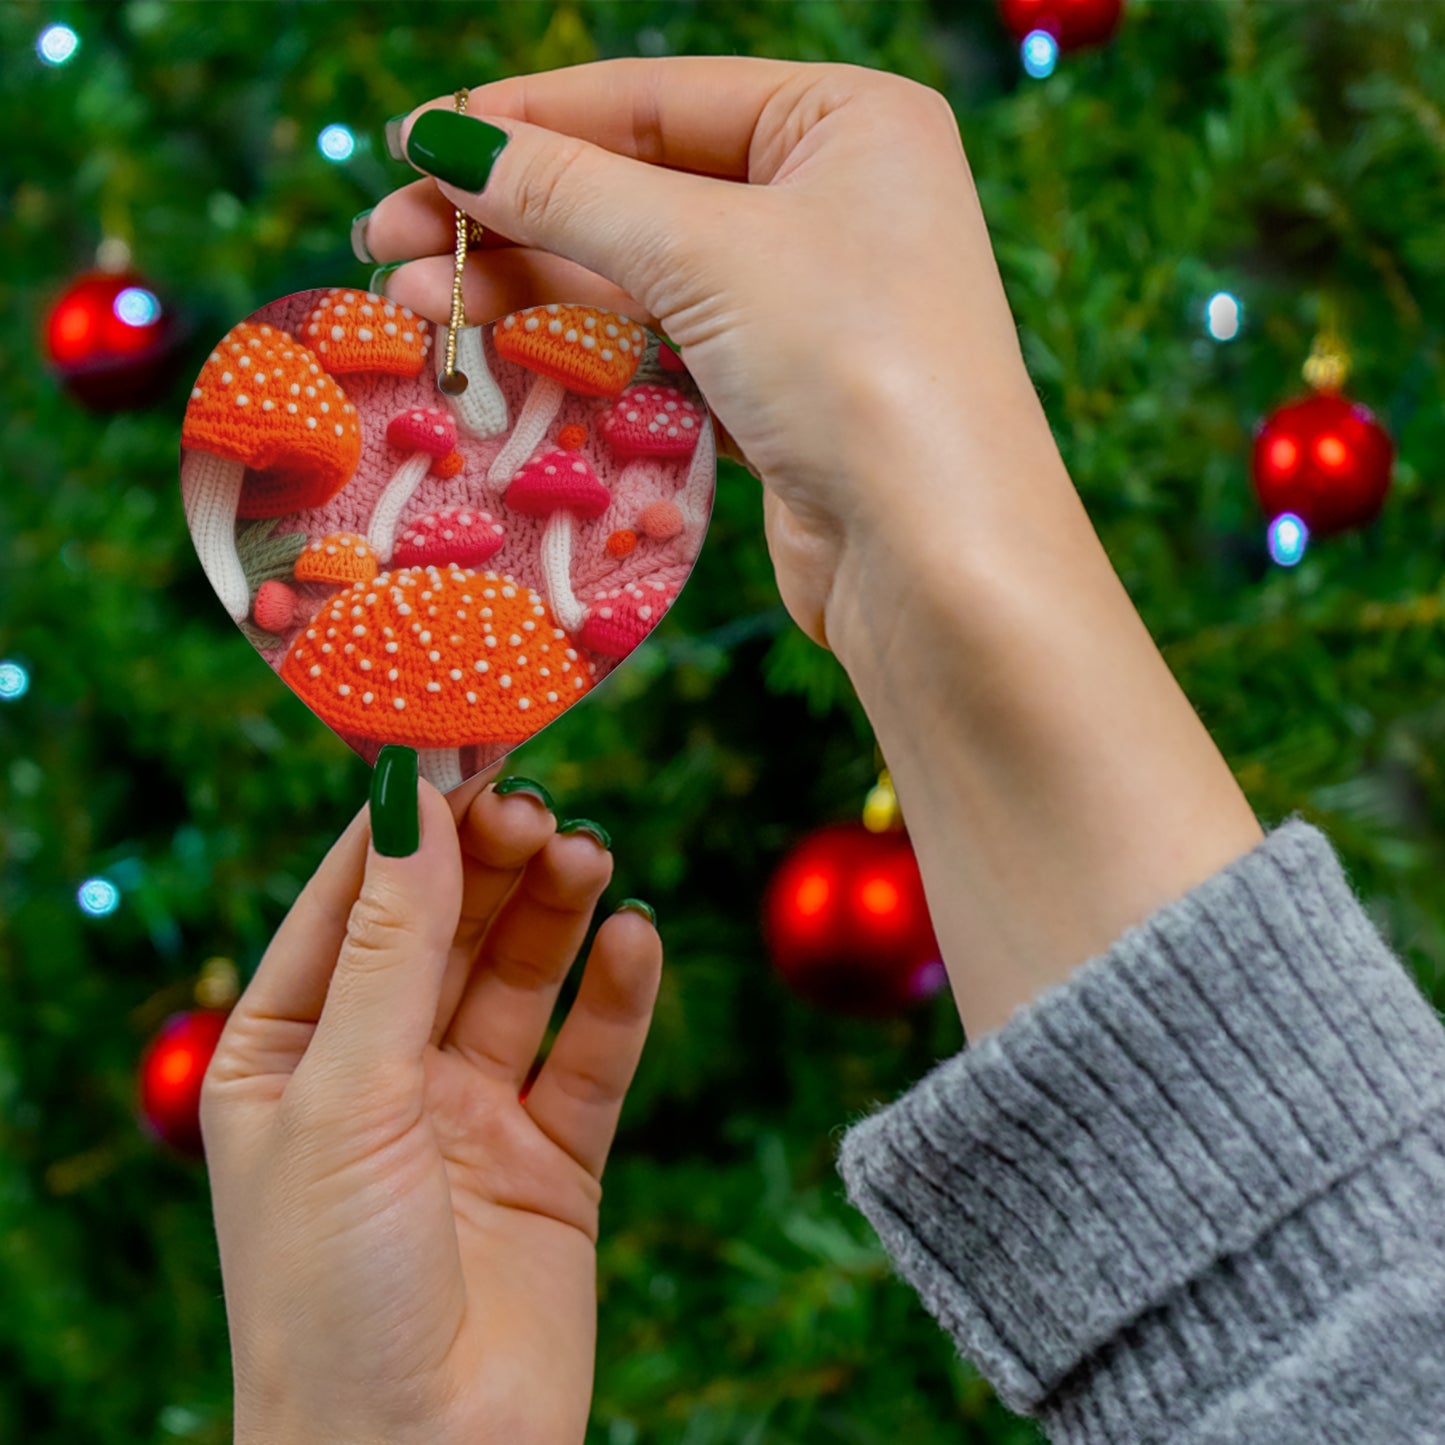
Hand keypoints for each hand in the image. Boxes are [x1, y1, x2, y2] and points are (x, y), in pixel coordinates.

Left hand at [201, 770, 660, 1444]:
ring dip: (555, 910)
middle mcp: (380, 1073)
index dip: (406, 821)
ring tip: (589, 857)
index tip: (463, 738)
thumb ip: (390, 945)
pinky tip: (635, 938)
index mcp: (288, 1053)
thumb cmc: (330, 1294)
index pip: (351, 902)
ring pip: (521, 977)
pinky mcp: (552, 1160)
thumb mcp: (345, 1095)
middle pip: (446, 927)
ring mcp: (469, 1114)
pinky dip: (617, 994)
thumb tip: (410, 796)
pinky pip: (590, 1055)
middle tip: (539, 806)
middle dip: (490, 861)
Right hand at [362, 60, 1261, 1038]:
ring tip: (413, 297)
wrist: (937, 560)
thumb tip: (445, 142)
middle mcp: (833, 201)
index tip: (415, 145)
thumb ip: (570, 192)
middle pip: (639, 186)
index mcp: (847, 122)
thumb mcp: (705, 253)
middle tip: (388, 239)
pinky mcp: (781, 391)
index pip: (656, 98)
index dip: (527, 120)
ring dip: (528, 284)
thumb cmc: (854, 367)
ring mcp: (808, 302)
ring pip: (641, 273)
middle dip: (511, 214)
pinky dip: (581, 345)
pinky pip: (662, 346)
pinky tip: (493, 346)